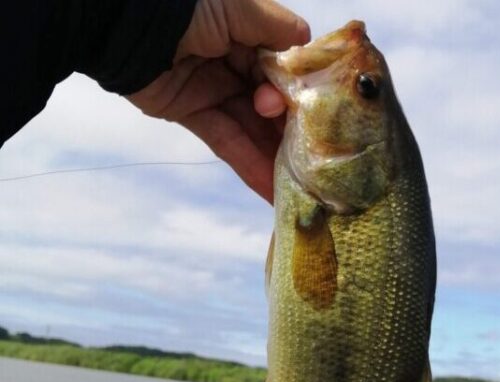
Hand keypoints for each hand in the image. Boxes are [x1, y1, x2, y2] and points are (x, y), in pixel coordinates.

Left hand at [128, 0, 309, 202]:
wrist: (125, 19)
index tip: (320, 119)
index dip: (300, 95)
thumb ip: (276, 27)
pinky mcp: (191, 113)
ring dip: (274, 158)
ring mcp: (213, 90)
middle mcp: (234, 62)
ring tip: (301, 187)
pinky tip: (271, 190)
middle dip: (291, 132)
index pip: (283, 71)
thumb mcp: (238, 7)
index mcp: (247, 33)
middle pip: (271, 104)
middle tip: (314, 160)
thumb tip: (309, 43)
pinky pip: (225, 140)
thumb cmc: (187, 6)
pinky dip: (247, 164)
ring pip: (251, 128)